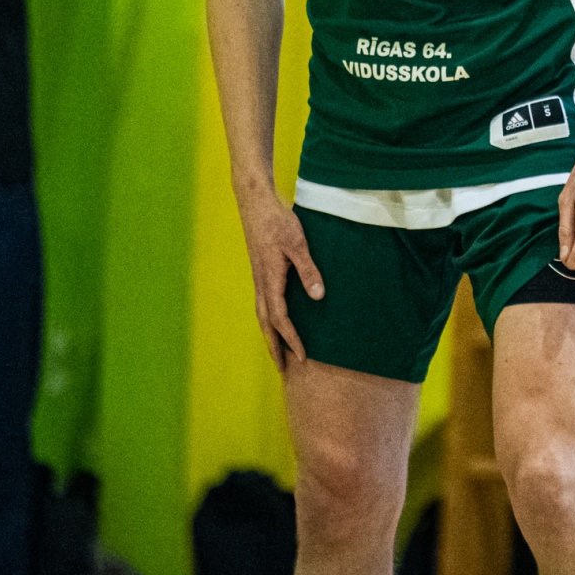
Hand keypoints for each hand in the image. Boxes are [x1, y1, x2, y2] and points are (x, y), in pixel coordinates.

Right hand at [237, 186, 321, 367]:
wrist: (256, 205)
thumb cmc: (278, 222)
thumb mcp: (298, 244)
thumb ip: (308, 270)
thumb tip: (318, 297)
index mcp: (270, 281)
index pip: (281, 319)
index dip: (291, 340)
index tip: (302, 357)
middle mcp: (261, 284)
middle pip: (266, 324)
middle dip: (275, 347)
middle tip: (283, 369)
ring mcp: (258, 279)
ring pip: (262, 315)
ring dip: (269, 336)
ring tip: (277, 353)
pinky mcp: (260, 272)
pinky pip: (262, 304)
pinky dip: (267, 320)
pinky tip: (274, 322)